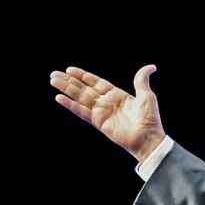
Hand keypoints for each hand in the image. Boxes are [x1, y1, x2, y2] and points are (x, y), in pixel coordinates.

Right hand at [50, 64, 165, 161]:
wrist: (148, 137)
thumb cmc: (150, 118)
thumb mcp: (147, 95)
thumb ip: (141, 80)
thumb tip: (151, 66)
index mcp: (117, 95)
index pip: (96, 82)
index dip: (84, 76)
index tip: (70, 69)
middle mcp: (106, 102)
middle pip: (84, 89)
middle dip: (69, 81)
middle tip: (54, 74)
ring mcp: (101, 112)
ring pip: (80, 97)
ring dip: (66, 89)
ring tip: (53, 80)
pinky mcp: (98, 122)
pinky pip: (81, 111)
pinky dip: (70, 105)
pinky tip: (59, 98)